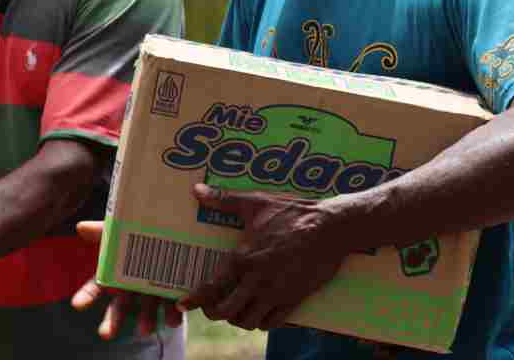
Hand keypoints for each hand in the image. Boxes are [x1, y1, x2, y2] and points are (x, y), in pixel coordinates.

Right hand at [70, 221, 182, 338]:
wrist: (175, 233)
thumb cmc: (141, 234)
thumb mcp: (121, 230)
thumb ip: (102, 231)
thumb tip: (80, 227)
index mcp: (115, 275)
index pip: (96, 288)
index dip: (86, 296)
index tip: (77, 305)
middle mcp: (131, 288)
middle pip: (118, 309)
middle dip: (111, 323)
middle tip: (105, 334)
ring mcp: (151, 295)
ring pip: (144, 313)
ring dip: (144, 322)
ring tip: (145, 330)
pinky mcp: (173, 297)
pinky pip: (172, 311)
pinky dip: (172, 316)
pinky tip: (173, 319)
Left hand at [177, 183, 347, 330]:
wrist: (331, 226)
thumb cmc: (292, 212)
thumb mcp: (255, 202)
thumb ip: (224, 199)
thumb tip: (197, 190)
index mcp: (243, 258)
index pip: (211, 287)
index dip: (195, 300)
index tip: (182, 305)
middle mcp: (257, 280)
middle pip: (227, 311)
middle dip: (214, 313)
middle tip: (210, 307)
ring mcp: (277, 292)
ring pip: (248, 321)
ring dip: (238, 319)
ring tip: (234, 310)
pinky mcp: (295, 299)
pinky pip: (273, 323)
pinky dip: (262, 323)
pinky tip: (259, 313)